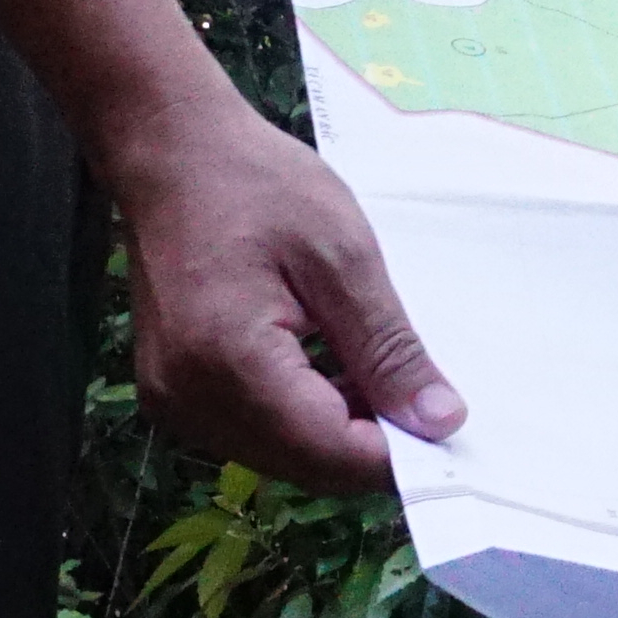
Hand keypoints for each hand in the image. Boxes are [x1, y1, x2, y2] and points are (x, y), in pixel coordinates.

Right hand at [117, 98, 463, 495]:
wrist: (171, 151)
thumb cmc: (256, 184)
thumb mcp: (343, 257)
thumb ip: (389, 349)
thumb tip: (439, 423)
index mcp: (230, 364)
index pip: (332, 454)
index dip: (398, 453)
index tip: (448, 425)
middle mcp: (189, 400)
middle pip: (305, 466)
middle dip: (368, 443)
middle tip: (417, 391)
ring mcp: (171, 401)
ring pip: (279, 455)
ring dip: (334, 429)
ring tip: (368, 365)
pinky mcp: (170, 392)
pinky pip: (249, 431)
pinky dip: (297, 413)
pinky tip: (324, 365)